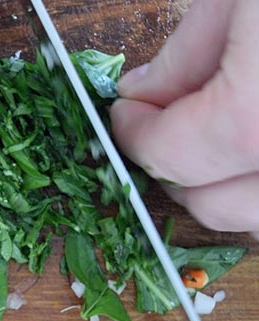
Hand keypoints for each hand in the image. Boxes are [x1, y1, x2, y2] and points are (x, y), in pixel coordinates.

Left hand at [111, 0, 258, 237]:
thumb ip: (185, 55)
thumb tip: (143, 94)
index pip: (176, 154)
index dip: (137, 138)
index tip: (123, 115)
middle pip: (217, 205)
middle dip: (173, 171)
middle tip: (161, 127)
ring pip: (256, 217)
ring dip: (222, 188)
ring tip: (210, 134)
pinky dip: (256, 183)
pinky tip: (248, 146)